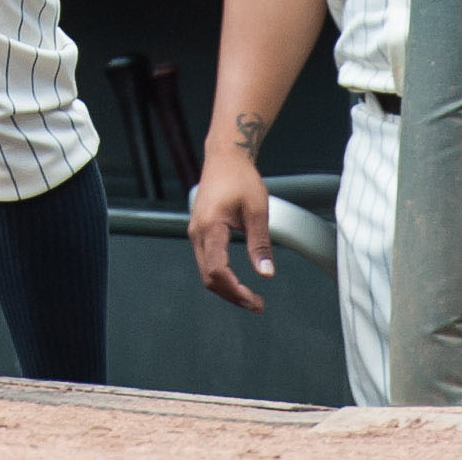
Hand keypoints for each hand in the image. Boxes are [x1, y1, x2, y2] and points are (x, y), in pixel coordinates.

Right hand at [189, 152, 275, 311]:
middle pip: (208, 277)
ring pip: (205, 271)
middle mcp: (197, 231)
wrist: (224, 156)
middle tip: (257, 305)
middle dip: (232, 295)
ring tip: (250, 297)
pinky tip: (237, 281)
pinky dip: (220, 276)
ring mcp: (195, 231)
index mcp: (210, 226)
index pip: (216, 270)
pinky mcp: (199, 230)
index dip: (235, 290)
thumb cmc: (240, 177)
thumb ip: (260, 243)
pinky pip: (206, 261)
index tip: (254, 300)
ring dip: (226, 288)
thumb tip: (266, 274)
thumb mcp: (257, 210)